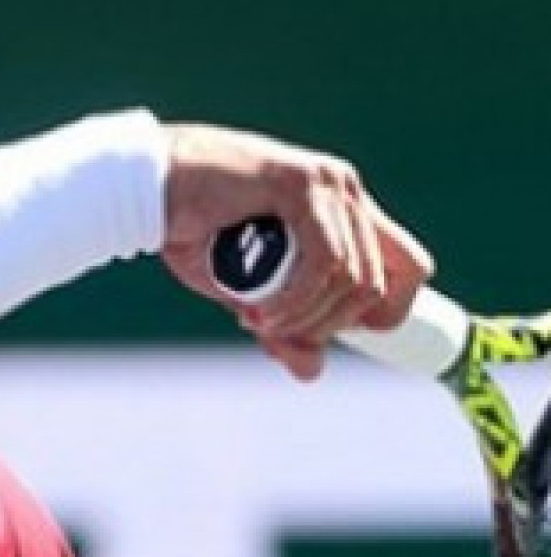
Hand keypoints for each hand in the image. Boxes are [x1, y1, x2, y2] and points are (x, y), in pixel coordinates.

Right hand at [158, 123, 432, 380]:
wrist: (148, 189)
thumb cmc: (191, 232)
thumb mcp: (245, 293)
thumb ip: (284, 326)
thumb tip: (313, 372)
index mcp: (343, 212)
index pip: (408, 266)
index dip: (385, 313)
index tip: (331, 336)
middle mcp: (346, 193)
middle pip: (378, 283)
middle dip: (326, 326)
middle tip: (272, 333)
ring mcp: (329, 184)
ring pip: (352, 277)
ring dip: (304, 317)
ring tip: (258, 322)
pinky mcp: (303, 186)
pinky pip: (324, 262)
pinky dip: (294, 300)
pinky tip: (260, 311)